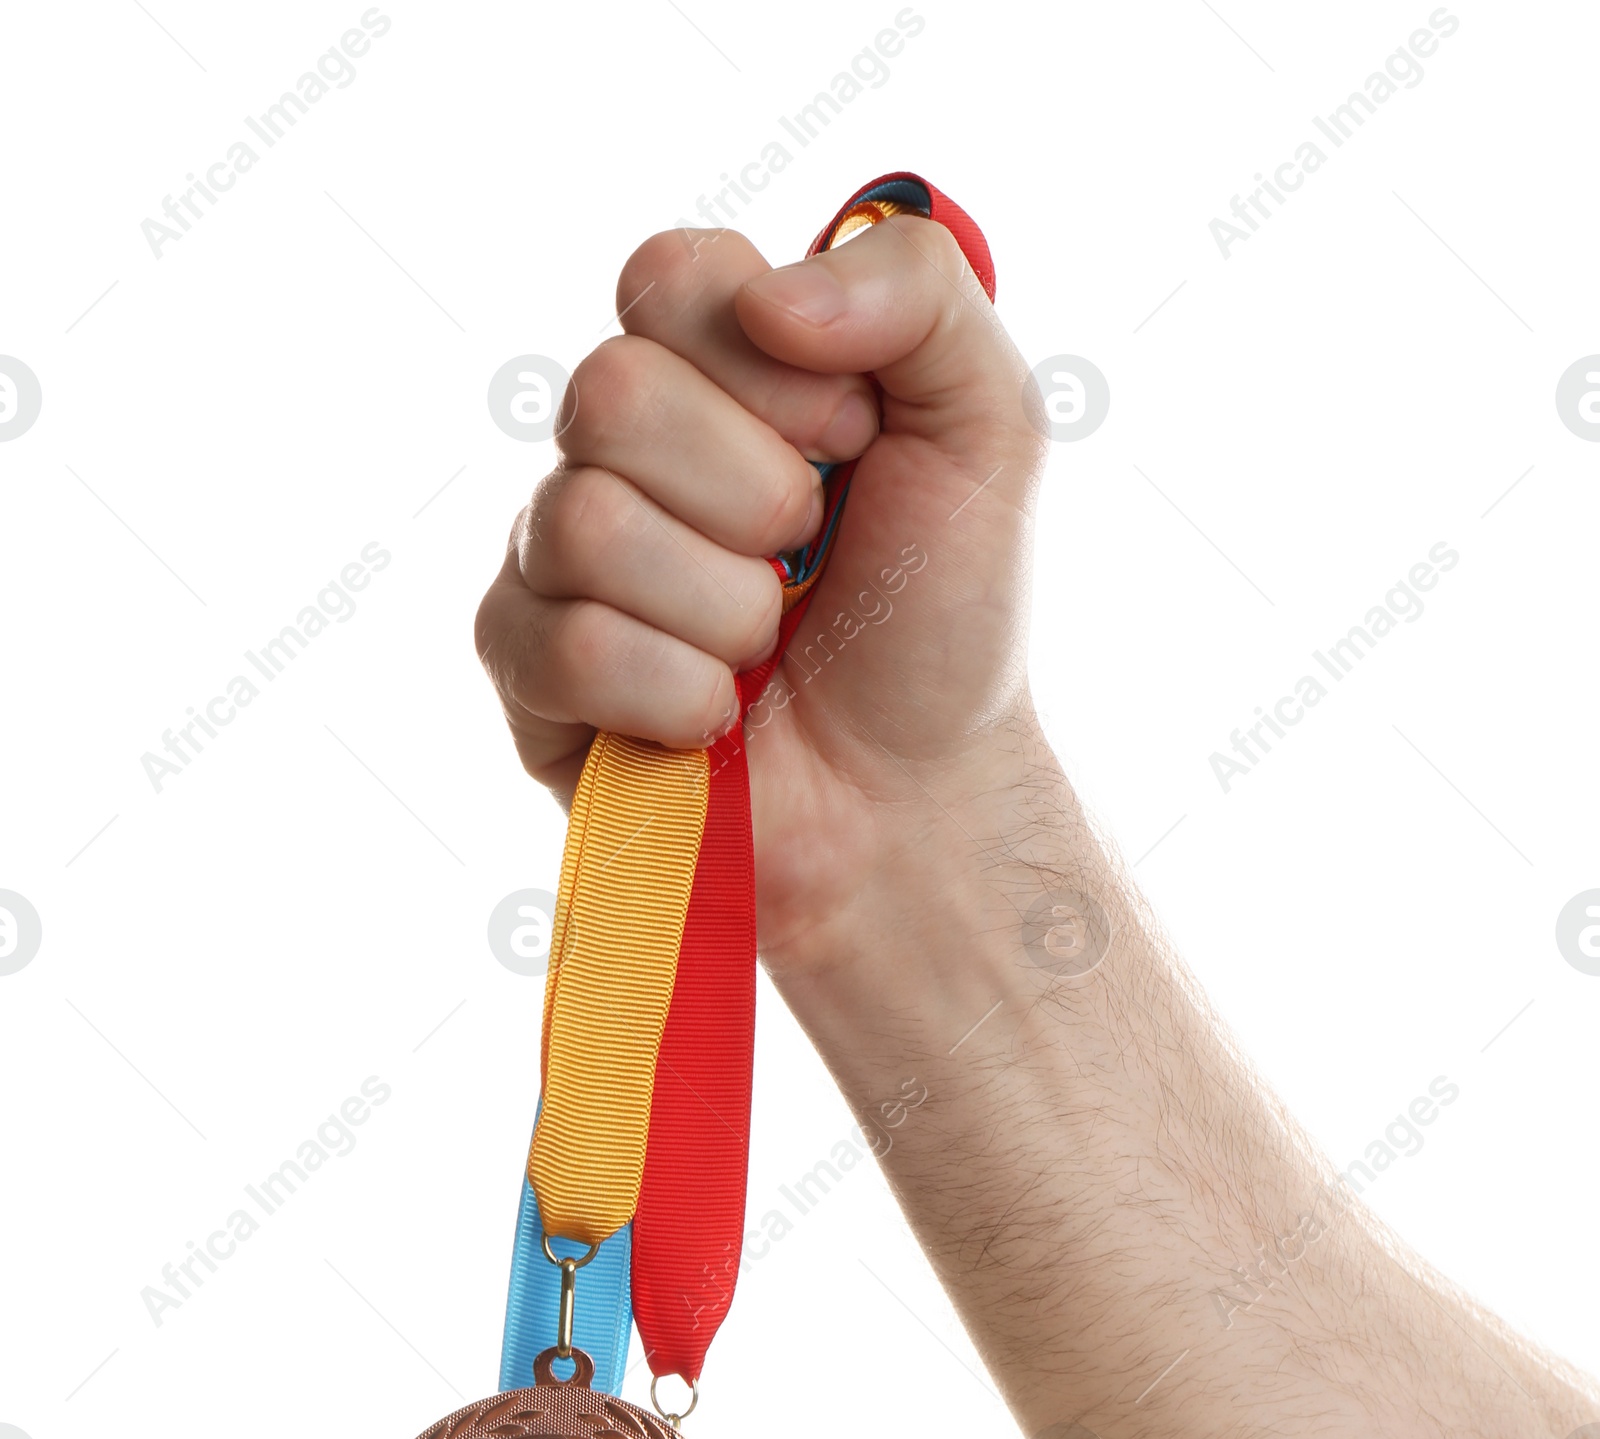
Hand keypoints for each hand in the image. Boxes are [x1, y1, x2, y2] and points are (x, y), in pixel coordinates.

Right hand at [474, 215, 1046, 968]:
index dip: (770, 368)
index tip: (853, 440)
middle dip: (755, 496)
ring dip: (726, 607)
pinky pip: (565, 643)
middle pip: (610, 393)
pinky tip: (715, 718)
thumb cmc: (943, 617)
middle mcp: (615, 445)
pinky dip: (675, 692)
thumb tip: (769, 297)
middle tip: (811, 558)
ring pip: (586, 523)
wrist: (919, 794)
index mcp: (709, 361)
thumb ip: (919, 290)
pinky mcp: (527, 671)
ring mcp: (555, 556)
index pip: (666, 277)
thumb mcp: (990, 425)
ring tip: (769, 648)